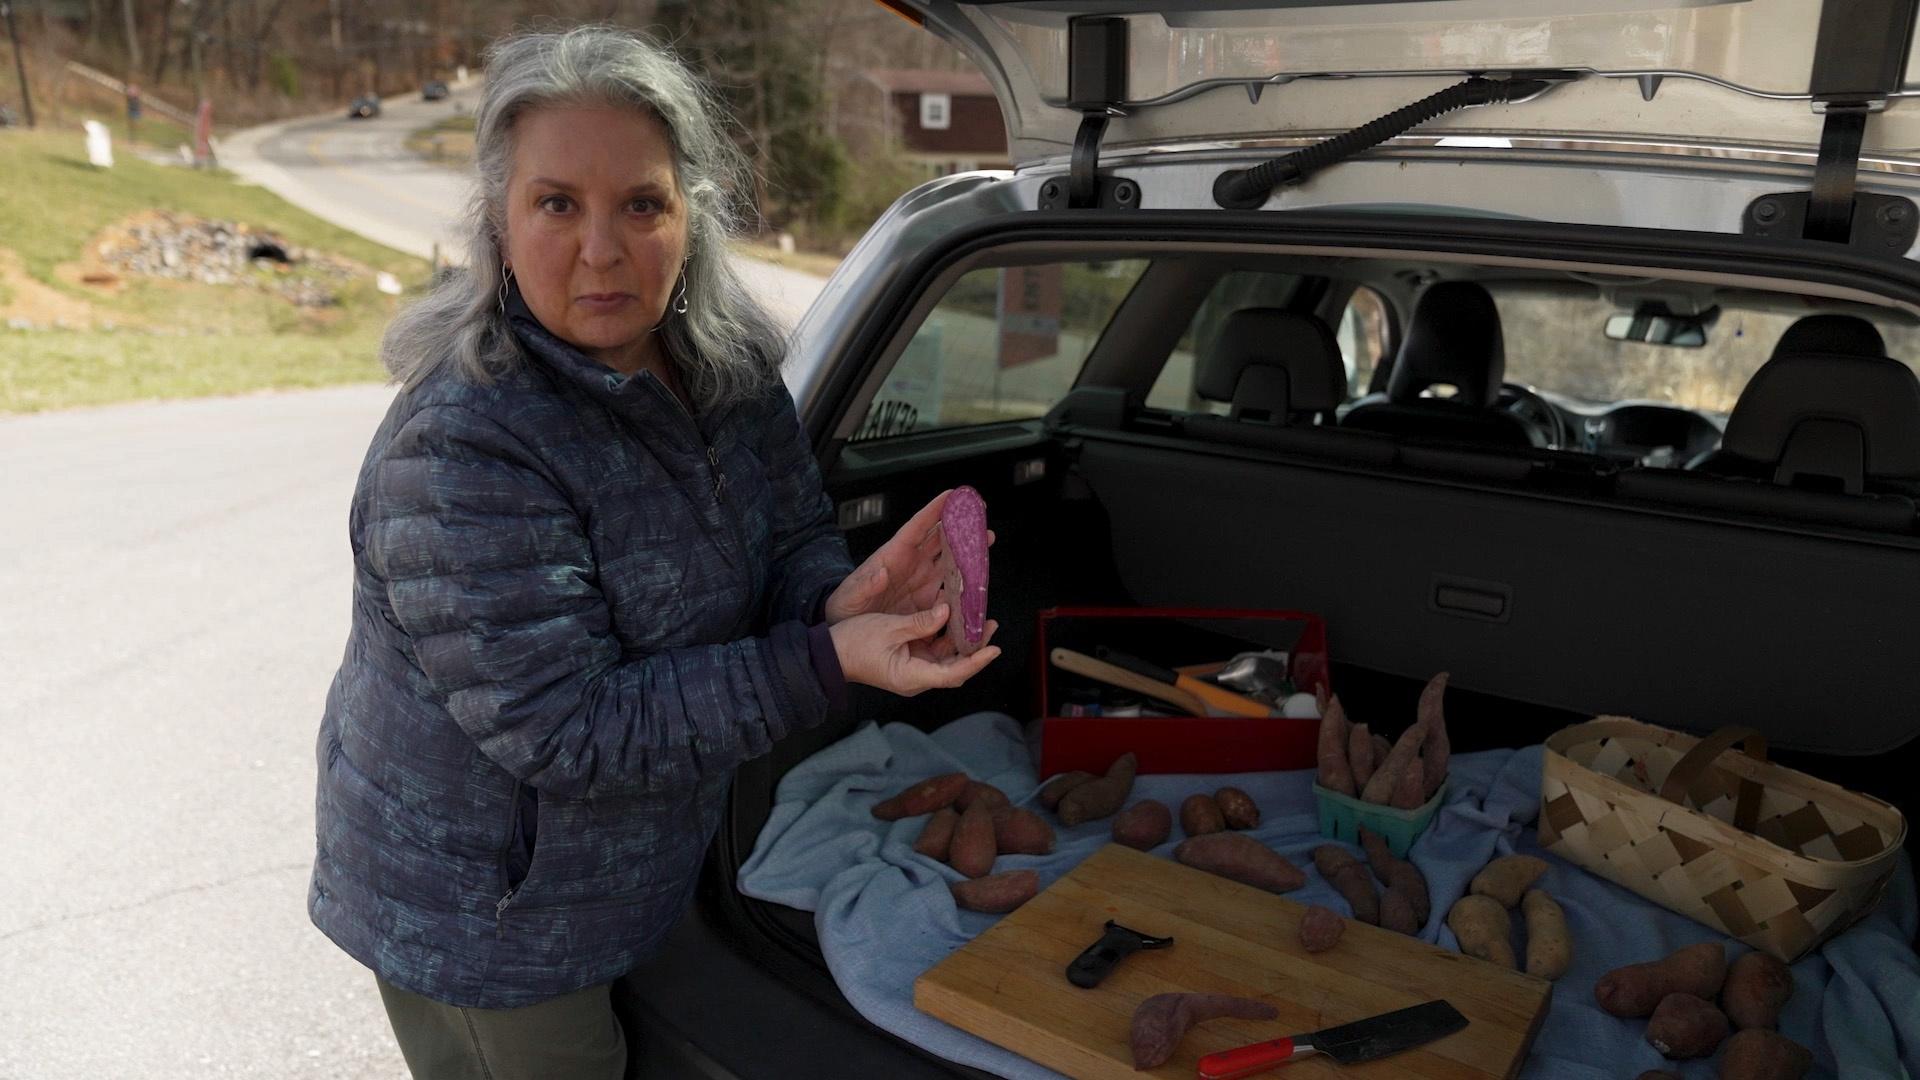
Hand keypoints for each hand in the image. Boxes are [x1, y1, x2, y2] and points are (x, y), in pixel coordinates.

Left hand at [824, 490, 995, 627]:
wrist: (847, 631)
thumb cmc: (845, 607)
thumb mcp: (850, 597)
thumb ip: (864, 585)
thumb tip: (879, 572)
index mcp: (893, 556)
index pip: (917, 528)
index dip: (934, 510)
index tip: (952, 494)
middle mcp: (911, 564)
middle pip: (940, 539)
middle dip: (960, 525)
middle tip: (980, 514)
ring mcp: (921, 581)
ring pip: (949, 560)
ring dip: (967, 550)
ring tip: (986, 539)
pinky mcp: (927, 601)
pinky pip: (949, 588)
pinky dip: (963, 582)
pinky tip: (977, 580)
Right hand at [828, 603, 1001, 696]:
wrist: (829, 653)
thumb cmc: (854, 643)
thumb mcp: (890, 628)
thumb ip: (921, 622)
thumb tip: (946, 612)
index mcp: (912, 676)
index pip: (954, 673)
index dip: (976, 661)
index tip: (994, 649)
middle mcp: (916, 677)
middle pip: (955, 666)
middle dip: (975, 648)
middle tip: (990, 625)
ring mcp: (913, 670)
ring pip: (946, 658)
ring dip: (961, 641)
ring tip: (979, 620)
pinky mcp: (908, 660)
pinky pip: (933, 650)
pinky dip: (945, 636)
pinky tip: (954, 619)